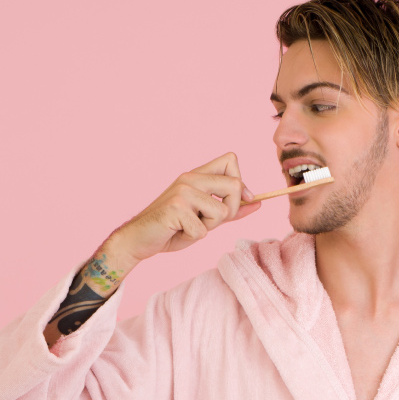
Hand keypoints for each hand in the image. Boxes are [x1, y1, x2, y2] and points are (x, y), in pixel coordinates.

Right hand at [103, 152, 260, 266]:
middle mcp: (190, 178)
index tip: (242, 200)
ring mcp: (182, 192)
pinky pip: (202, 230)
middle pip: (235, 185)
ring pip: (221, 211)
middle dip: (231, 210)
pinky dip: (192, 237)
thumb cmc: (173, 228)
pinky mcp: (175, 208)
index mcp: (197, 175)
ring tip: (189, 227)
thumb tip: (259, 202)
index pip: (231, 160)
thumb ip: (231, 210)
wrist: (139, 239)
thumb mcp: (206, 218)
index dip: (242, 182)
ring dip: (209, 227)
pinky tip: (177, 232)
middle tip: (209, 222)